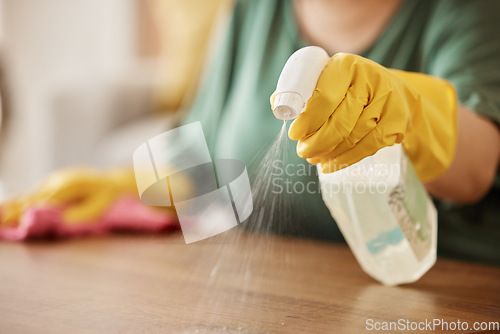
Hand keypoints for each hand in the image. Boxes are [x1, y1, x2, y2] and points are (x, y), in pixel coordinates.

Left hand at [287, 53, 456, 181]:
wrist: (395, 91)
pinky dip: (346, 159)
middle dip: (316, 142)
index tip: (294, 134)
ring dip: (329, 153)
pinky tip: (331, 164)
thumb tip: (277, 103)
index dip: (307, 120)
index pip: (324, 97)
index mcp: (345, 66)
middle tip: (302, 151)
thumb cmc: (350, 88)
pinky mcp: (398, 120)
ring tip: (314, 158)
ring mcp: (387, 100)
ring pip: (353, 136)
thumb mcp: (328, 79)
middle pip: (339, 121)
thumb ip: (303, 89)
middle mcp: (370, 79)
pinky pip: (369, 146)